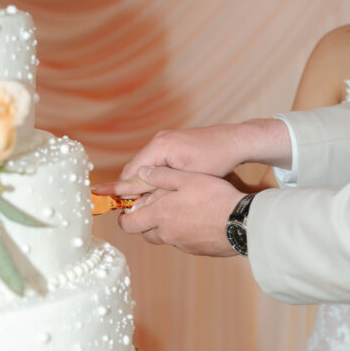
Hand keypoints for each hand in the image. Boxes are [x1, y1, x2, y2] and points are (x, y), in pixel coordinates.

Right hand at [93, 119, 290, 199]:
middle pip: (136, 169)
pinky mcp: (172, 143)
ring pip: (146, 167)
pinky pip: (156, 163)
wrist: (235, 141)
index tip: (114, 205)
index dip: (123, 191)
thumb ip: (162, 190)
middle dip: (134, 190)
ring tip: (146, 204)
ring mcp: (165, 140)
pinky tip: (160, 192)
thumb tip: (140, 206)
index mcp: (159, 147)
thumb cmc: (217, 160)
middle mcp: (158, 140)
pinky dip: (155, 177)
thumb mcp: (189, 180)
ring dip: (145, 184)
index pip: (132, 172)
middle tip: (132, 210)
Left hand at [117, 166, 244, 255]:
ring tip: (181, 211)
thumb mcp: (187, 179)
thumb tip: (142, 172)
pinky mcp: (197, 250)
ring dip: (167, 227)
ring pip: (166, 237)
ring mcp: (182, 244)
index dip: (124, 218)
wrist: (241, 223)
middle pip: (146, 234)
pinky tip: (199, 220)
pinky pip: (184, 242)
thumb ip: (161, 176)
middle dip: (146, 223)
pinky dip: (185, 232)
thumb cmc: (214, 198)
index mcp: (160, 216)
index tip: (127, 211)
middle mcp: (167, 234)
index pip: (129, 224)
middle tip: (155, 209)